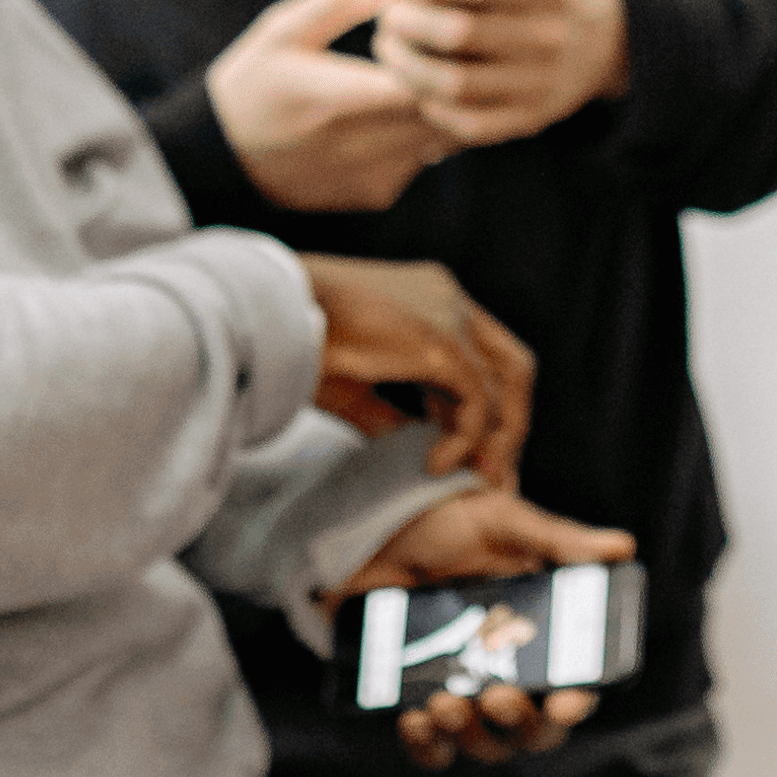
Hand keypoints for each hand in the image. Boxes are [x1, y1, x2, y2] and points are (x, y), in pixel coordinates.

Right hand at [208, 0, 455, 211]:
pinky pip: (428, 159)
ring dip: (454, 103)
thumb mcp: (282, 31)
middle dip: (461, 73)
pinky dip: (432, 130)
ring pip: (447, 137)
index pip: (423, 79)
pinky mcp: (379, 192)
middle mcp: (361, 145)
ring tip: (444, 70)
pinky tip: (413, 106)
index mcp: (336, 98)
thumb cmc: (254, 85)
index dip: (446, 50)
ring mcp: (374, 174)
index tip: (442, 25)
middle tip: (461, 43)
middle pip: (447, 109)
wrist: (222, 161)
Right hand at [300, 254, 533, 487]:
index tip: (470, 450)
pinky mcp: (439, 342)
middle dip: (506, 423)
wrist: (268, 315)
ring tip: (475, 477)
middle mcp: (450, 300)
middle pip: (508, 365)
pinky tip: (436, 465)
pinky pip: (476, 398)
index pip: (483, 354)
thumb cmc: (296, 345)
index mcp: (432, 298)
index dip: (483, 405)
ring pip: (504, 381)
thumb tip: (418, 451)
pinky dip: (466, 438)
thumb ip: (392, 415)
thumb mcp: (354, 385)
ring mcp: (449, 316)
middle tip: (490, 472)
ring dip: (496, 436)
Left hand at [339, 491, 638, 768]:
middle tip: (498, 697)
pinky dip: (426, 746)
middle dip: (519, 724)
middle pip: (532, 730)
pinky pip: (432, 748)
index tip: (563, 704)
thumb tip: (622, 547)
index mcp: (545, 636)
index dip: (574, 704)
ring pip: (483, 743)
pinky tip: (414, 719)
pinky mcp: (420, 702)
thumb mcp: (506, 524)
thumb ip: (559, 541)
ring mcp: (466, 691)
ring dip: (469, 735)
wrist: (379, 532)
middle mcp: (512, 672)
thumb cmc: (452, 526)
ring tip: (445, 702)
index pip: (575, 686)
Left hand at [371, 0, 630, 147]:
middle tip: (386, 12)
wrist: (605, 44)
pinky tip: (414, 81)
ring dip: (407, 66)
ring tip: (387, 45)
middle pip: (461, 34)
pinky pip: (469, 123)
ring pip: (457, 84)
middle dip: (408, 21)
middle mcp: (551, 38)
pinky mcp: (530, 119)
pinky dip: (432, 104)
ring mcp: (541, 84)